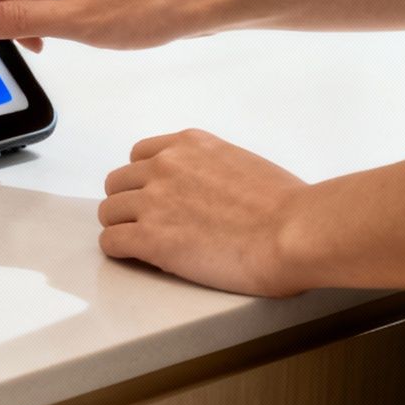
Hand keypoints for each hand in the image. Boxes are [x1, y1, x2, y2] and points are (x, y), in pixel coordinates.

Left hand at [97, 129, 310, 296]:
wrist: (295, 231)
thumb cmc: (289, 207)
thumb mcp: (244, 164)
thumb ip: (212, 170)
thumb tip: (209, 191)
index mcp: (190, 145)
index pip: (141, 155)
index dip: (144, 180)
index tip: (154, 197)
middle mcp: (165, 166)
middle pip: (118, 183)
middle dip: (130, 204)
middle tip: (148, 225)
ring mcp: (153, 201)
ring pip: (109, 212)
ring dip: (123, 228)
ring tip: (144, 245)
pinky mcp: (149, 237)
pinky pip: (111, 243)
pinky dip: (120, 252)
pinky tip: (139, 259)